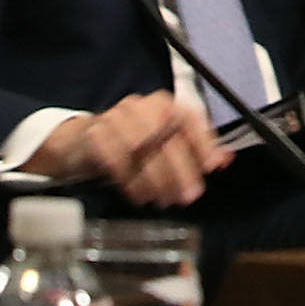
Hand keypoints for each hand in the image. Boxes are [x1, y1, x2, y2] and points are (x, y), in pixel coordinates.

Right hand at [28, 92, 223, 206]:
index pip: (189, 118)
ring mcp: (115, 117)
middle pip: (166, 136)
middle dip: (181, 170)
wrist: (79, 144)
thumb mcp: (162, 146)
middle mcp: (141, 105)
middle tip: (188, 197)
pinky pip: (116, 160)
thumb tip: (225, 160)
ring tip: (162, 201)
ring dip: (155, 179)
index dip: (203, 142)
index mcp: (162, 104)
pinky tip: (139, 197)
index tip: (212, 167)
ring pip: (142, 149)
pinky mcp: (94, 134)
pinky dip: (130, 181)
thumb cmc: (128, 145)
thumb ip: (193, 150)